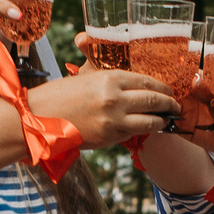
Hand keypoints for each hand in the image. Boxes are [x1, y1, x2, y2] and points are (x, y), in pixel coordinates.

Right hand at [30, 68, 174, 145]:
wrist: (37, 118)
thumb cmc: (58, 96)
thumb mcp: (86, 78)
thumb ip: (109, 79)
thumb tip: (131, 84)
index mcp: (109, 77)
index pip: (146, 80)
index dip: (161, 86)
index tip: (167, 89)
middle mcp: (115, 97)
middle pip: (154, 99)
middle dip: (169, 102)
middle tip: (175, 104)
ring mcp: (113, 119)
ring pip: (151, 119)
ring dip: (163, 120)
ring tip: (168, 119)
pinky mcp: (109, 136)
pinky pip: (136, 133)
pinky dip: (147, 131)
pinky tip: (151, 129)